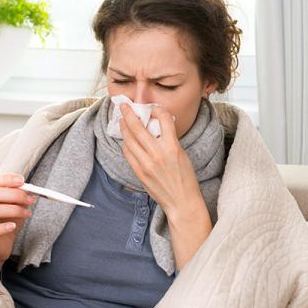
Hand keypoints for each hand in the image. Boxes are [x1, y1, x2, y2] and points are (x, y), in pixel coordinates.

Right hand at [0, 173, 36, 272]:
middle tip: (30, 199)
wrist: (0, 246)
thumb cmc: (6, 223)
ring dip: (14, 210)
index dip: (6, 178)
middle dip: (15, 194)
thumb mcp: (14, 207)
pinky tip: (13, 226)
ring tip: (27, 214)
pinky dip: (4, 227)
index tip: (22, 181)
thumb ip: (19, 198)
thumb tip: (30, 190)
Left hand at [118, 103, 201, 218]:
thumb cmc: (185, 179)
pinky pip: (128, 153)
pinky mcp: (139, 172)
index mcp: (172, 147)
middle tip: (124, 106)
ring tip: (122, 121)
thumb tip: (156, 127)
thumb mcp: (182, 154)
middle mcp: (158, 154)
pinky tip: (126, 140)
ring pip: (129, 139)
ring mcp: (146, 164)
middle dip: (129, 114)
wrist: (181, 201)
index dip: (156, 110)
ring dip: (124, 128)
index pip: (163, 119)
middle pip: (138, 127)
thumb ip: (169, 140)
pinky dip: (126, 144)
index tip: (152, 108)